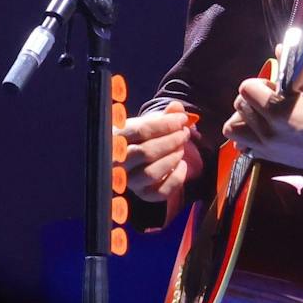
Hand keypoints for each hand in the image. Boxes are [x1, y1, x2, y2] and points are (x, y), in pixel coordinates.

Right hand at [119, 101, 203, 223]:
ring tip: (182, 148)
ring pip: (151, 173)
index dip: (166, 124)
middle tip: (185, 133)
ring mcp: (130, 180)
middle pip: (146, 152)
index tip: (182, 119)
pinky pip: (160, 192)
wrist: (139, 158)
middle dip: (172, 140)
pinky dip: (176, 179)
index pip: (141, 130)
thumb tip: (177, 108)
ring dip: (172, 158)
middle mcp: (119, 162)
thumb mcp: (152, 122)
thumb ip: (165, 114)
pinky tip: (182, 165)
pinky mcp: (143, 194)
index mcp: (118, 138)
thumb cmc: (144, 137)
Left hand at [222, 76, 302, 174]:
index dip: (257, 84)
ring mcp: (267, 146)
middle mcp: (267, 130)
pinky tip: (263, 131)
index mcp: (279, 110)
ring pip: (233, 128)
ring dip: (243, 118)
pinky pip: (244, 145)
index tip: (270, 86)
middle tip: (267, 99)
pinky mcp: (269, 157)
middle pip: (238, 106)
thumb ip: (292, 70)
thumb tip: (280, 49)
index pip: (246, 88)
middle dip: (250, 99)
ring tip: (260, 116)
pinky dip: (249, 136)